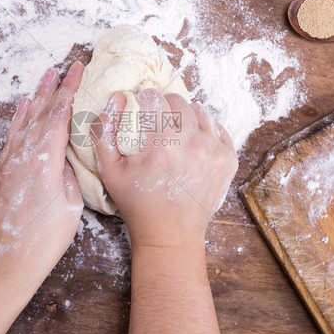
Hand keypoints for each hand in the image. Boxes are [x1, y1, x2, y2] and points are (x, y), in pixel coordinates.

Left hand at [0, 62, 84, 294]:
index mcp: (43, 160)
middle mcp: (23, 155)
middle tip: (63, 67)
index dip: (69, 90)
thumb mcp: (70, 202)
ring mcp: (10, 162)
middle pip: (41, 113)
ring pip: (25, 121)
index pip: (58, 116)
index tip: (77, 70)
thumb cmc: (47, 237)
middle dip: (54, 88)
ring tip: (44, 78)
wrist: (12, 260)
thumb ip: (67, 170)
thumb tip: (65, 151)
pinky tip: (23, 108)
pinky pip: (12, 136)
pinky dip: (19, 119)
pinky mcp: (4, 171)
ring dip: (36, 98)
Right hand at [93, 89, 237, 248]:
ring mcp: (215, 151)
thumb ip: (105, 132)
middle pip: (180, 100)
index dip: (145, 99)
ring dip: (187, 116)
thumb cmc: (137, 203)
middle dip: (166, 105)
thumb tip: (116, 99)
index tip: (142, 108)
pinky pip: (219, 128)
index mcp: (163, 143)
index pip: (155, 97)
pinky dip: (206, 130)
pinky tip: (193, 142)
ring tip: (176, 131)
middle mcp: (193, 143)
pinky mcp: (228, 160)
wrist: (170, 235)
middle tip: (158, 120)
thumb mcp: (110, 171)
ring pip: (201, 111)